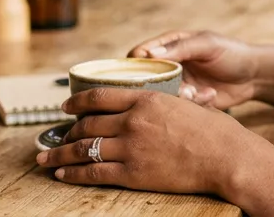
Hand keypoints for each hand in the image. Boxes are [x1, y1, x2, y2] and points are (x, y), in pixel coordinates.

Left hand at [39, 87, 261, 198]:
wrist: (226, 157)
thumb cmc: (215, 131)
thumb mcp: (186, 105)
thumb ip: (164, 102)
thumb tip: (155, 101)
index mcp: (146, 99)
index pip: (100, 97)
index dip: (77, 103)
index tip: (66, 108)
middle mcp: (133, 121)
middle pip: (87, 124)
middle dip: (66, 132)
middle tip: (54, 138)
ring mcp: (131, 147)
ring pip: (84, 149)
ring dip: (61, 155)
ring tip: (46, 159)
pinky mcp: (133, 173)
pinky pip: (94, 173)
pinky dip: (73, 174)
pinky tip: (63, 175)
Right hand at [129, 31, 260, 109]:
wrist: (255, 76)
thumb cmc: (232, 52)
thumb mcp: (207, 45)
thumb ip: (180, 48)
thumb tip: (148, 54)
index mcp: (170, 45)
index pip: (140, 54)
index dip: (136, 65)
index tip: (145, 76)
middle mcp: (170, 65)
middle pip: (147, 79)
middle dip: (160, 87)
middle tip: (180, 89)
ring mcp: (178, 84)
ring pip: (162, 95)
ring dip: (179, 97)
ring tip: (196, 93)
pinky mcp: (188, 101)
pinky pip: (180, 106)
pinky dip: (194, 103)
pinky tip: (210, 95)